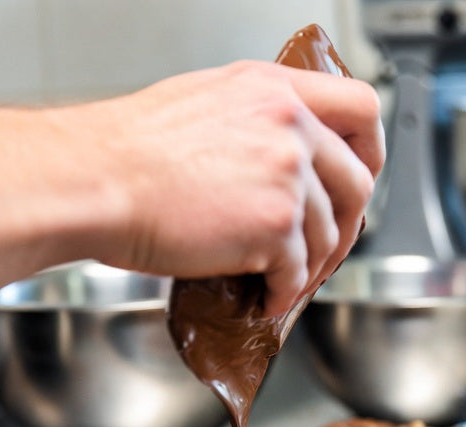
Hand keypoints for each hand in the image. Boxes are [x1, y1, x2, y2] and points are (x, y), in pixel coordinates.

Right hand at [46, 60, 384, 315]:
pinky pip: (297, 272)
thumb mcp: (203, 101)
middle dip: (346, 223)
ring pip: (327, 234)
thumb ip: (254, 118)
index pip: (361, 108)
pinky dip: (283, 293)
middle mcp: (289, 124)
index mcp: (273, 89)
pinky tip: (263, 297)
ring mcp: (287, 174)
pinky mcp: (274, 225)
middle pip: (357, 182)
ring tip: (283, 280)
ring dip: (310, 265)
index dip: (370, 150)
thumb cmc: (126, 149)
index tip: (360, 174)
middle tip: (326, 245)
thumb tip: (275, 151)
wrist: (95, 180)